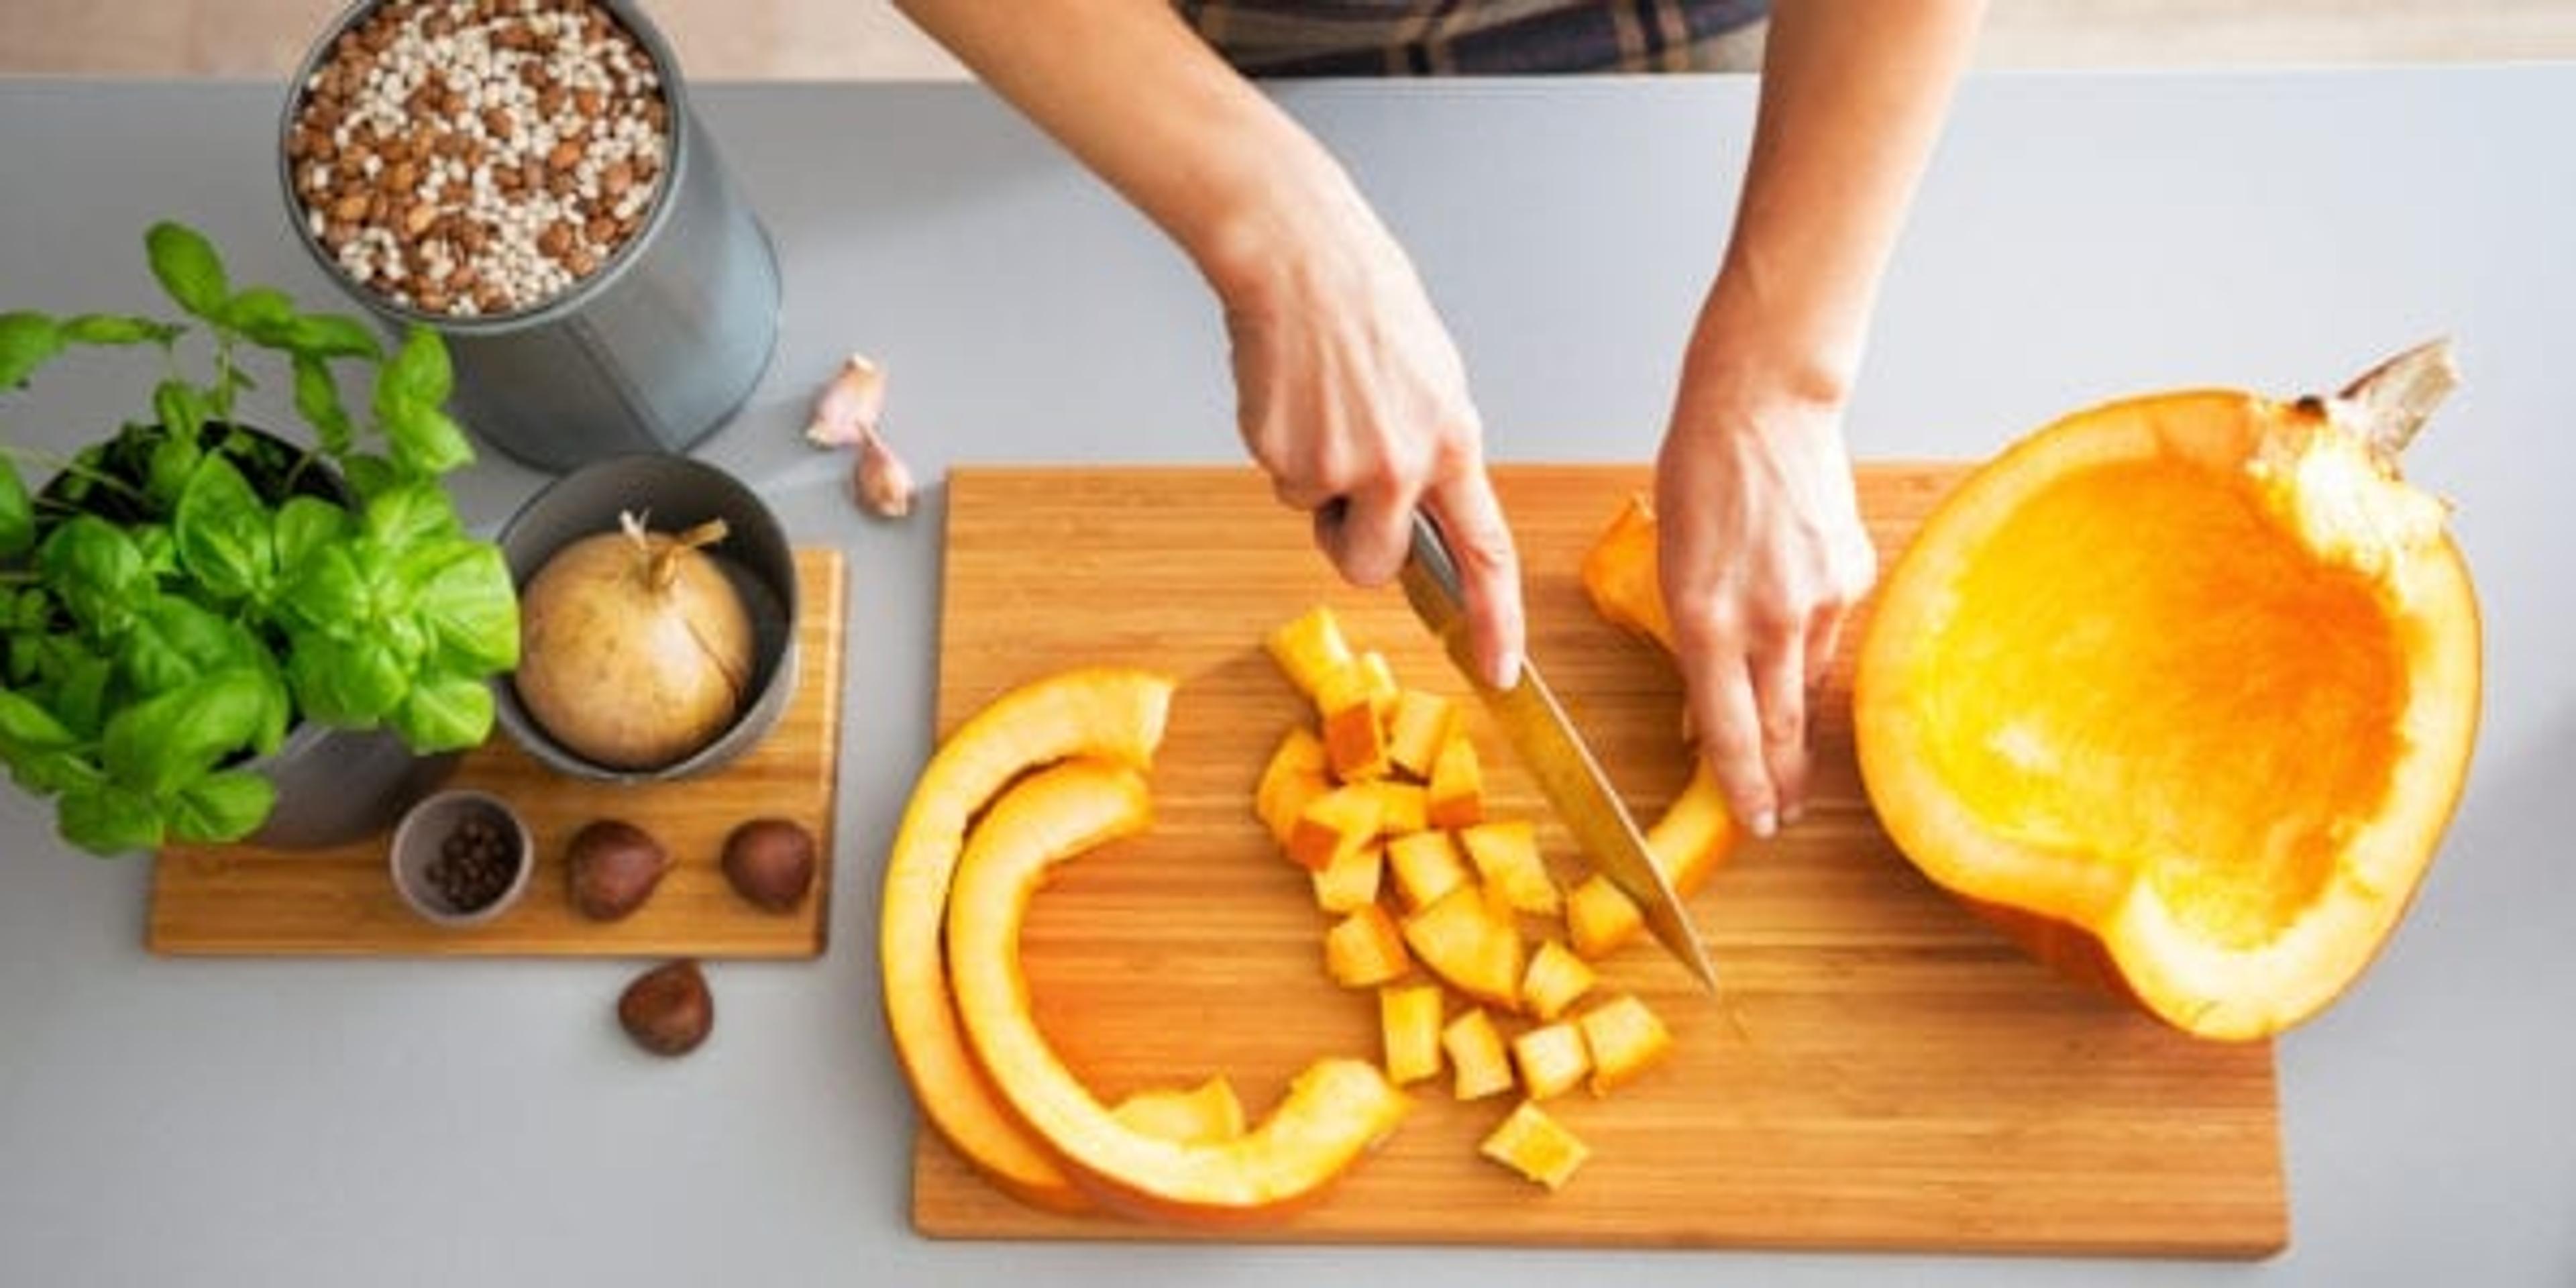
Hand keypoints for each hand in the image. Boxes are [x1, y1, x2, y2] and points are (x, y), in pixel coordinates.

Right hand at [1222, 211, 1525, 688]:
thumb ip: (1431, 452)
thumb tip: (1417, 509)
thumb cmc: (1366, 305)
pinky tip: (1291, 395)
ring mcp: (1341, 465)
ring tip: (1322, 408)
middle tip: (1344, 483)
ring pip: (1319, 519)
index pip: (1486, 551)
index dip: (1496, 618)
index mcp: (1451, 443)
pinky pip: (1282, 481)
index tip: (1498, 667)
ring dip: (1315, 484)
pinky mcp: (1285, 457)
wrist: (1299, 259)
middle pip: (1374, 565)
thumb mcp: (1433, 380)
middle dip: (1354, 543)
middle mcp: (1402, 465)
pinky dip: (1280, 447)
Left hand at [1654, 365, 1874, 837]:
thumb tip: (1707, 707)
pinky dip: (1807, 640)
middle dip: (1781, 779)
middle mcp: (1768, 618)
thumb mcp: (1671, 567)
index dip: (1743, 785)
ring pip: (1805, 678)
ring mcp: (1819, 599)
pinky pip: (1828, 630)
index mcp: (1707, 620)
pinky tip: (1795, 618)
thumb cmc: (1701, 474)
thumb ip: (1694, 640)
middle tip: (1783, 815)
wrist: (1765, 405)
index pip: (1729, 729)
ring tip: (1788, 742)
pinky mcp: (1853, 575)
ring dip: (1793, 712)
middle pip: (1781, 725)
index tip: (1756, 822)